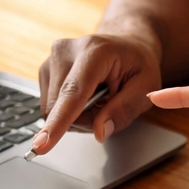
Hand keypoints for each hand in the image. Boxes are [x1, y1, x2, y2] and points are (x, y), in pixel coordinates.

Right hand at [34, 33, 160, 154]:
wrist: (127, 43)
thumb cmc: (138, 63)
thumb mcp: (146, 87)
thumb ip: (125, 110)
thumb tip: (99, 132)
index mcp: (95, 51)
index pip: (73, 93)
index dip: (58, 121)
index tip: (41, 145)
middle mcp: (66, 51)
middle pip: (60, 108)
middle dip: (84, 119)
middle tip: (108, 104)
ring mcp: (51, 59)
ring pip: (52, 110)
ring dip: (76, 115)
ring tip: (98, 97)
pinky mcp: (44, 70)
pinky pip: (50, 106)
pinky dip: (69, 110)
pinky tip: (85, 96)